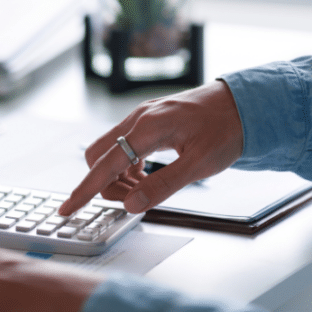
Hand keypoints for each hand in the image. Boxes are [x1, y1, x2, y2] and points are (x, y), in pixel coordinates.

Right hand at [58, 80, 243, 215]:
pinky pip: (121, 146)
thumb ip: (163, 185)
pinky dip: (125, 166)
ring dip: (117, 177)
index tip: (67, 208)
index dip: (85, 190)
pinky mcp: (145, 121)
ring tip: (144, 189)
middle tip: (132, 199)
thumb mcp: (200, 164)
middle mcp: (138, 118)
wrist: (243, 103)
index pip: (106, 164)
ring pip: (108, 152)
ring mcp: (140, 117)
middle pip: (98, 156)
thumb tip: (131, 204)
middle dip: (105, 184)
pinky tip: (145, 175)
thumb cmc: (227, 128)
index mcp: (148, 127)